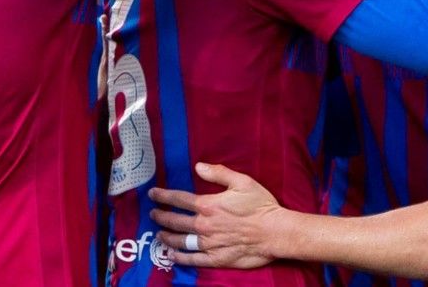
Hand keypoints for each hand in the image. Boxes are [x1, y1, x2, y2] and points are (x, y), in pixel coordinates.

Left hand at [148, 162, 283, 268]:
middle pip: (175, 221)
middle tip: (153, 214)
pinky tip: (171, 256)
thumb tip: (199, 166)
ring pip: (180, 241)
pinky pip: (192, 259)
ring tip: (159, 234)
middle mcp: (204, 225)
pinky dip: (179, 258)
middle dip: (160, 216)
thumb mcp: (242, 182)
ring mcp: (208, 243)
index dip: (163, 196)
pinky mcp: (215, 258)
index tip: (153, 194)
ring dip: (166, 237)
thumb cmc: (260, 205)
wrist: (274, 232)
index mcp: (208, 205)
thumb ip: (219, 173)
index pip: (179, 199)